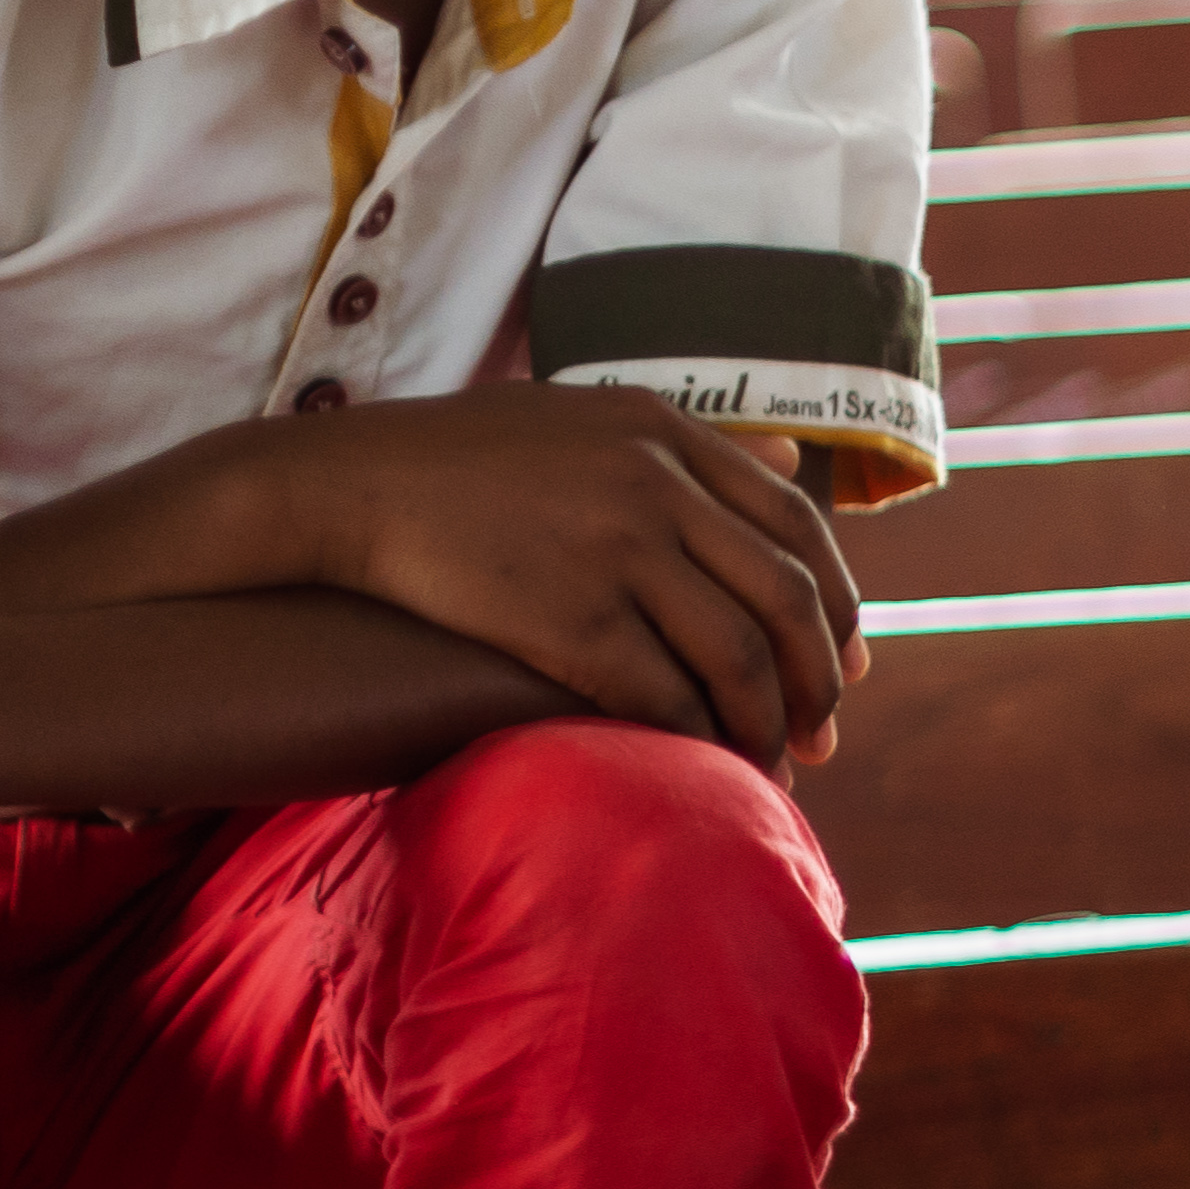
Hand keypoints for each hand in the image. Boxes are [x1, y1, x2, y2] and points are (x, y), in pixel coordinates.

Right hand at [260, 386, 866, 761]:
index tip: (850, 660)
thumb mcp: (586, 419)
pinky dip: (697, 740)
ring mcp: (614, 549)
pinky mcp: (567, 617)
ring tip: (772, 767)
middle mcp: (656, 485)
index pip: (800, 525)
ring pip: (739, 656)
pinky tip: (699, 769)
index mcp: (667, 435)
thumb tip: (798, 451)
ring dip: (767, 724)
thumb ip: (693, 444)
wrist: (339, 488)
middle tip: (826, 734)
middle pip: (789, 596)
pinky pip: (665, 694)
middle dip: (821, 678)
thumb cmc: (457, 463)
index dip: (839, 602)